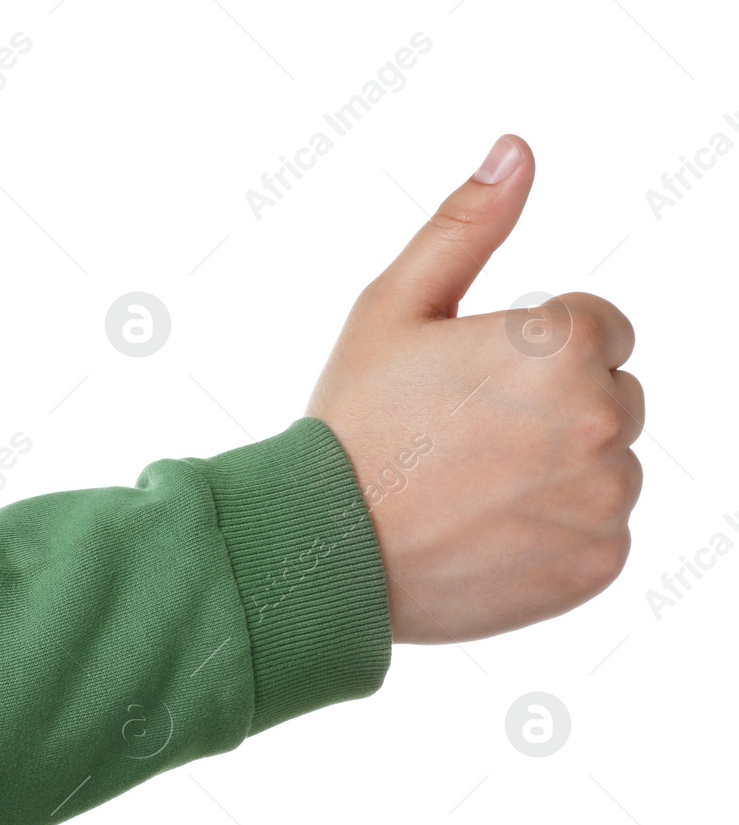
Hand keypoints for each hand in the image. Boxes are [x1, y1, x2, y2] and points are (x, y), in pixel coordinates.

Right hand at [307, 134, 643, 643]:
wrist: (324, 549)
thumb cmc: (353, 424)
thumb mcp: (392, 308)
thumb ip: (464, 227)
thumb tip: (515, 151)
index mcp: (562, 344)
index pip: (598, 328)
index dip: (529, 351)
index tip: (470, 385)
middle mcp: (603, 418)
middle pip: (611, 394)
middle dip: (554, 408)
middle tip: (465, 439)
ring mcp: (605, 498)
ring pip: (608, 465)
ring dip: (558, 471)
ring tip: (473, 489)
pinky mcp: (598, 562)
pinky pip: (599, 531)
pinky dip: (556, 532)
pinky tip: (488, 531)